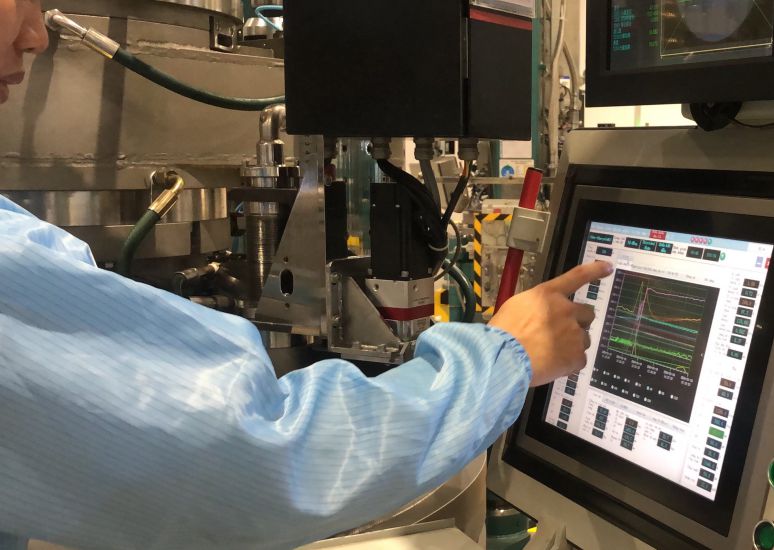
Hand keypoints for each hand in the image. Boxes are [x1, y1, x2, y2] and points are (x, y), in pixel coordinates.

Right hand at [489, 261, 613, 386]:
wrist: (504, 357)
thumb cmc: (504, 332)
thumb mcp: (516, 306)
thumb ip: (536, 306)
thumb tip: (543, 314)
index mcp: (549, 295)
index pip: (577, 276)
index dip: (595, 270)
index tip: (608, 267)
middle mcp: (567, 310)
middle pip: (587, 313)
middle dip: (579, 322)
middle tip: (563, 333)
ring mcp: (575, 334)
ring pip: (583, 339)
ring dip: (572, 344)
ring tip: (551, 354)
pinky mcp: (577, 357)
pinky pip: (578, 360)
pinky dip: (568, 363)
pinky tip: (552, 365)